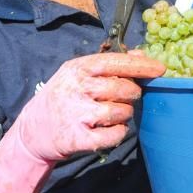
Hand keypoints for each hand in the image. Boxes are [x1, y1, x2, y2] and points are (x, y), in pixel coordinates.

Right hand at [0, 52, 164, 192]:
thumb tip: (141, 55)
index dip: (141, 65)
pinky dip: (118, 132)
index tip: (160, 69)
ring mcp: (76, 113)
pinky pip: (114, 134)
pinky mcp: (78, 137)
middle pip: (123, 88)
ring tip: (114, 114)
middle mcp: (76, 88)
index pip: (115, 62)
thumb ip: (110, 64)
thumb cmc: (63, 97)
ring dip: (125, 113)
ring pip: (121, 111)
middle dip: (132, 93)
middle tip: (126, 97)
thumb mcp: (80, 74)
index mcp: (78, 68)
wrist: (32, 131)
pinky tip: (109, 129)